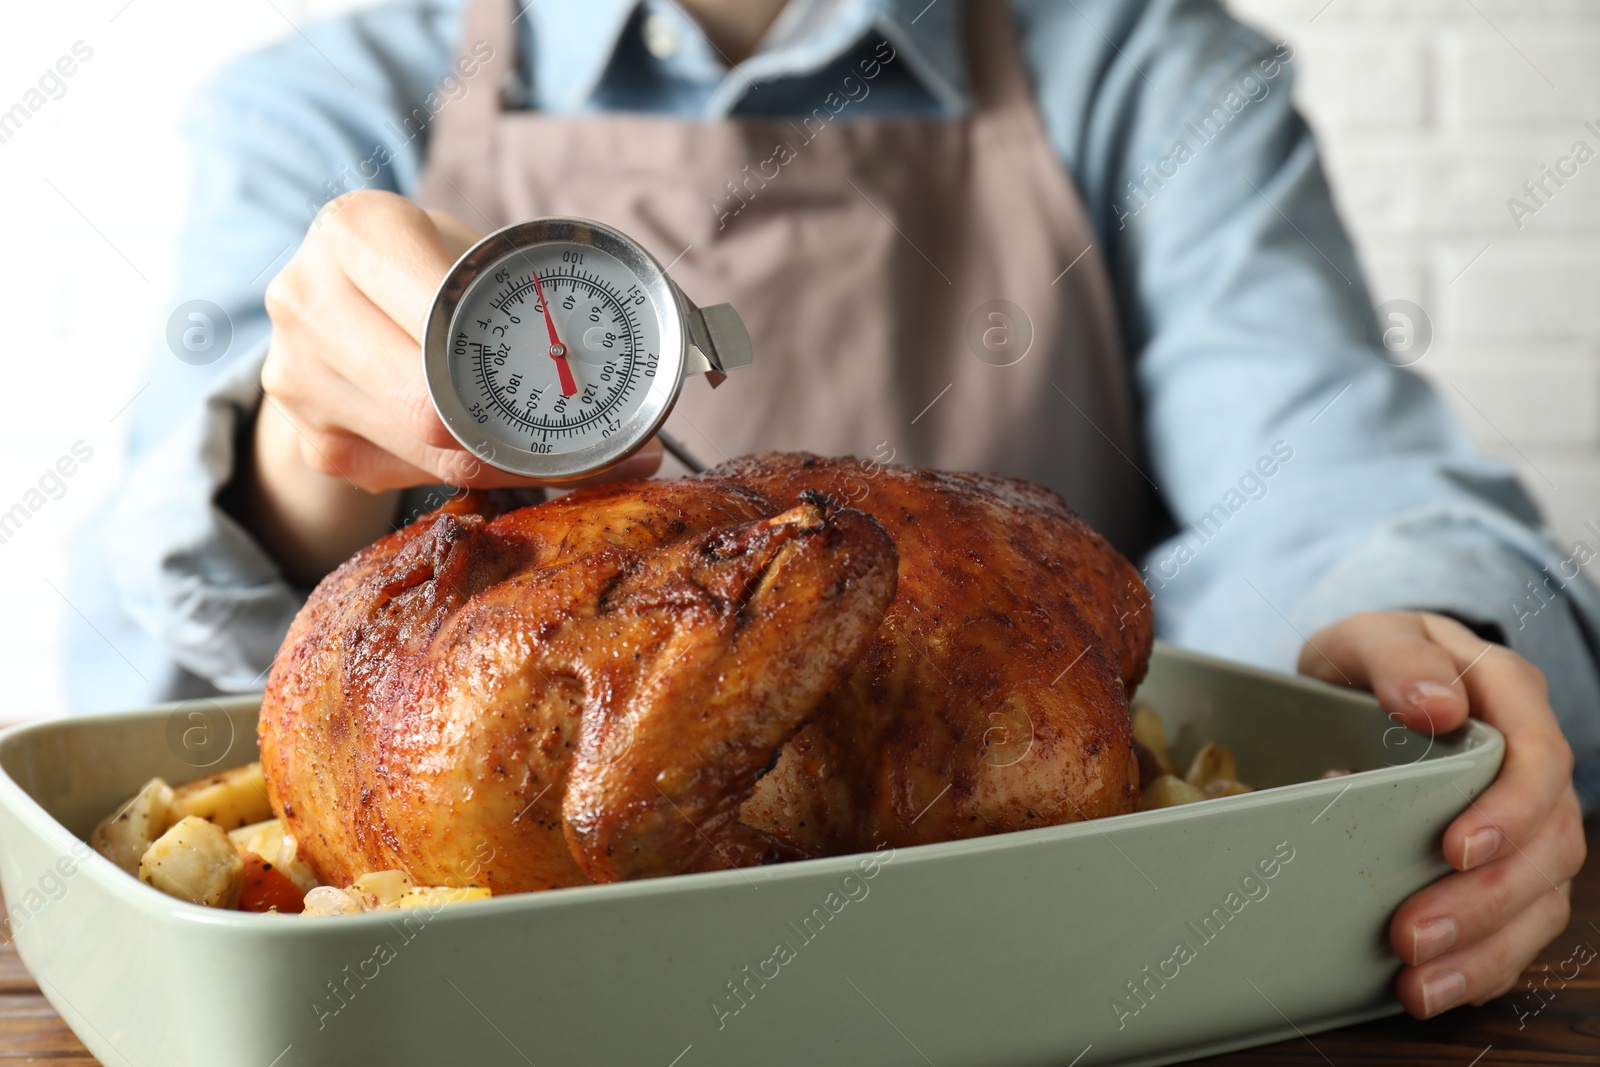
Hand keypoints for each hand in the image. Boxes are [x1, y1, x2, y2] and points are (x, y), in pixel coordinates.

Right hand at [248, 190, 660, 582]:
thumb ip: (576, 279)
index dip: (530, 361)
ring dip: (519, 465)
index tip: (605, 386)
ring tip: (588, 459)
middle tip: (617, 446)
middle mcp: (308, 300)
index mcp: (356, 230)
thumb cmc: (435, 271)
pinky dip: (479, 476)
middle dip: (536, 434)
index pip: (449, 318)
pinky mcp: (314, 442)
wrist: (333, 305)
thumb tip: (718, 351)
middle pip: (438, 408)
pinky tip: (515, 463)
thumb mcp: (480, 246)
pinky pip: (416, 480)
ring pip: (435, 455)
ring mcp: (299, 380)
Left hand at [1298, 611, 1585, 1017]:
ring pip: (1541, 898)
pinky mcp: (1507, 868)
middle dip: (1482, 899)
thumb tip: (1440, 704)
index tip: (1455, 849)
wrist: (1361, 688)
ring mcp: (1528, 822)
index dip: (1508, 811)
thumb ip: (1396, 658)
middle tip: (1410, 934)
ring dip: (1482, 947)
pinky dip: (1482, 966)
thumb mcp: (1367, 639)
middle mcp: (1532, 766)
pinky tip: (1435, 990)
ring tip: (1417, 980)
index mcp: (1509, 698)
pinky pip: (1520, 929)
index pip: (1538, 759)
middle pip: (1547, 844)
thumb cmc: (1368, 663)